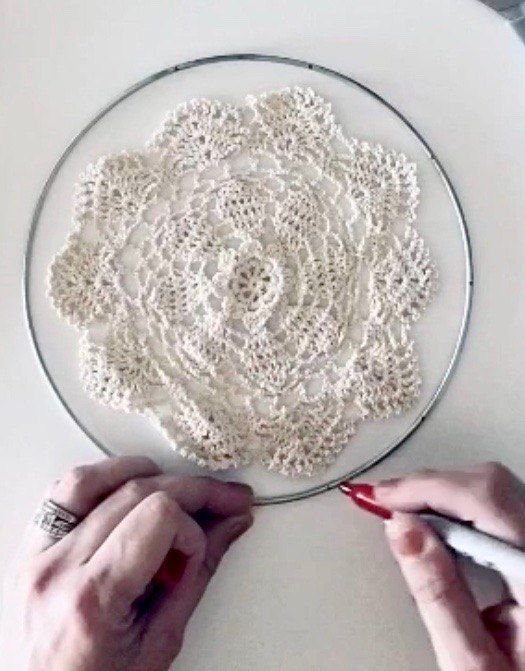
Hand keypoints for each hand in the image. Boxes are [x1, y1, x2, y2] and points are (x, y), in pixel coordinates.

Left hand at [19, 457, 252, 670]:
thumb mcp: (158, 645)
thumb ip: (196, 576)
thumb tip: (230, 525)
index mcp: (91, 601)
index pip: (157, 517)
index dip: (192, 528)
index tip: (199, 551)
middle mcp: (56, 570)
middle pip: (134, 492)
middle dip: (190, 491)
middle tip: (222, 500)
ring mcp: (34, 556)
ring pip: (93, 479)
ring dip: (143, 475)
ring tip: (172, 493)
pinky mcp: (27, 550)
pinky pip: (62, 493)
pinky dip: (101, 481)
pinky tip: (126, 492)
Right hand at [374, 463, 524, 669]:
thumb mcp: (470, 663)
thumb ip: (438, 596)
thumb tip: (404, 530)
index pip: (484, 500)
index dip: (427, 489)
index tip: (381, 498)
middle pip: (490, 487)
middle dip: (430, 488)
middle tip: (383, 502)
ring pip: (494, 492)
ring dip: (442, 497)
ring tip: (400, 513)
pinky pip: (499, 512)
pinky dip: (458, 511)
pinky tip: (433, 527)